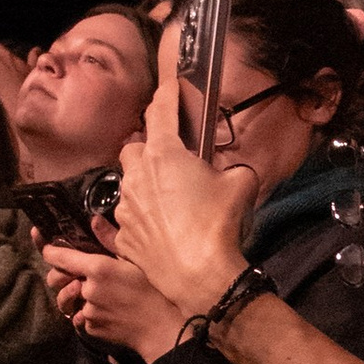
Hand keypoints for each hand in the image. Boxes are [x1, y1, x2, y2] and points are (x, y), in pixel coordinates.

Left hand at [44, 228, 180, 357]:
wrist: (162, 329)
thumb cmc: (154, 290)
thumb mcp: (135, 259)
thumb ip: (110, 239)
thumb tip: (94, 220)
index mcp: (97, 268)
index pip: (60, 256)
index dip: (50, 250)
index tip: (49, 249)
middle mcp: (87, 289)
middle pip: (56, 280)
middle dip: (60, 276)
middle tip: (76, 275)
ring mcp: (87, 311)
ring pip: (69, 300)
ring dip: (75, 297)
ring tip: (94, 295)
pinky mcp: (91, 328)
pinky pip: (82, 318)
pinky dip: (89, 315)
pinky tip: (108, 312)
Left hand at [108, 32, 253, 319]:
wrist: (198, 275)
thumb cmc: (218, 225)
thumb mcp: (241, 185)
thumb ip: (235, 169)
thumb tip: (235, 172)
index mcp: (164, 154)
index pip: (160, 111)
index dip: (167, 95)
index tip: (171, 88)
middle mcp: (137, 176)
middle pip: (132, 148)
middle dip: (147, 148)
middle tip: (169, 157)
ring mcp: (125, 208)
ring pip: (128, 185)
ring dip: (144, 185)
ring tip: (168, 199)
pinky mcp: (123, 235)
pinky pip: (128, 219)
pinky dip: (143, 219)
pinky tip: (163, 229)